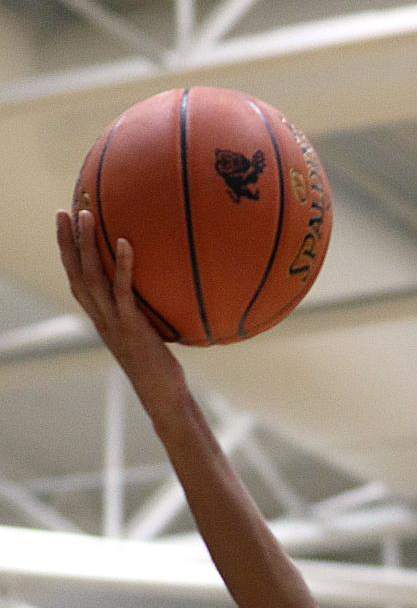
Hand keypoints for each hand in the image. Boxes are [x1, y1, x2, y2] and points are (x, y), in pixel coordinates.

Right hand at [55, 207, 186, 410]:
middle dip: (66, 241)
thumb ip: (141, 313)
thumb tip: (158, 290)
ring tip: (85, 215)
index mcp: (101, 318)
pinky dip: (123, 266)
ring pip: (92, 278)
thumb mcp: (146, 334)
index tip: (64, 226)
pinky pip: (123, 292)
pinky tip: (126, 243)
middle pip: (75, 273)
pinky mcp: (131, 327)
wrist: (163, 396)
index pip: (77, 280)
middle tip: (63, 211)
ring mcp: (114, 322)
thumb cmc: (159, 366)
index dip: (67, 254)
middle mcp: (101, 318)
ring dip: (87, 245)